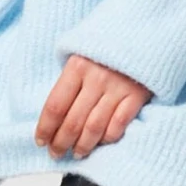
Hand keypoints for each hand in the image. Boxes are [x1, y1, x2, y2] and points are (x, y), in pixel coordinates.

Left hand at [34, 54, 151, 159]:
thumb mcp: (82, 54)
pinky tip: (100, 143)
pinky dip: (107, 138)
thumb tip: (54, 115)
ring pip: (94, 127)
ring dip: (83, 145)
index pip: (55, 106)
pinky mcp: (137, 96)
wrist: (144, 32)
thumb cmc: (108, 47)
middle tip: (56, 153)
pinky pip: (118, 125)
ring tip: (77, 153)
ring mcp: (118, 88)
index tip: (41, 141)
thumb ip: (70, 80)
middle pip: (73, 121)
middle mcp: (96, 78)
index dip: (45, 128)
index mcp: (76, 67)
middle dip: (61, 142)